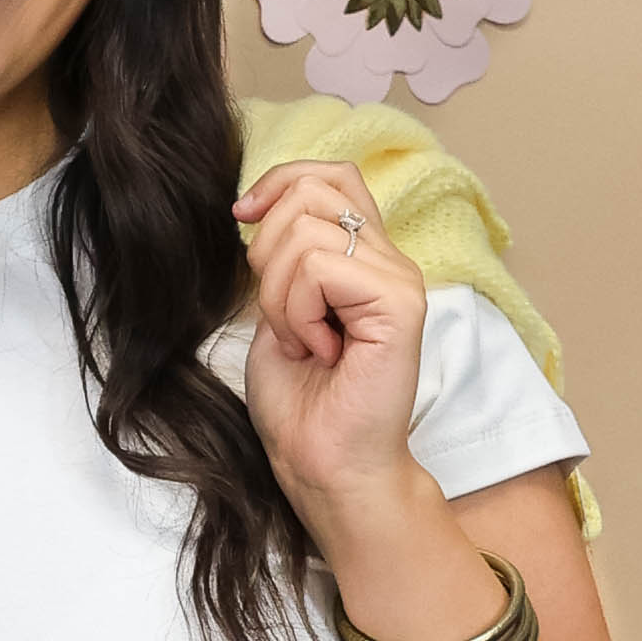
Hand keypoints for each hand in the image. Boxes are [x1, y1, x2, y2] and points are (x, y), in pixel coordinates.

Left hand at [230, 161, 428, 543]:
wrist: (324, 465)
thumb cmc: (302, 404)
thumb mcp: (275, 312)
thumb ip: (280, 258)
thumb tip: (256, 207)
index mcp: (363, 258)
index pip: (330, 175)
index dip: (279, 182)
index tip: (242, 218)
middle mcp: (388, 260)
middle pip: (312, 191)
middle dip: (267, 253)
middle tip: (284, 319)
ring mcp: (398, 279)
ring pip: (306, 231)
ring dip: (279, 295)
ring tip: (305, 342)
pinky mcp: (399, 303)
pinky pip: (319, 268)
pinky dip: (297, 312)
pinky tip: (319, 350)